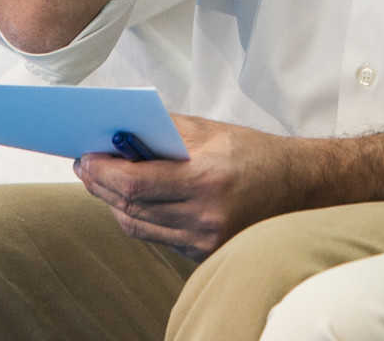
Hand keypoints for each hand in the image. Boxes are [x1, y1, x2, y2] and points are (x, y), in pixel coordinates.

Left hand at [74, 114, 306, 257]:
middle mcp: (205, 216)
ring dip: (115, 203)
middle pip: (131, 207)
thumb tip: (122, 131)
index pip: (136, 183)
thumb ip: (166, 131)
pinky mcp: (204, 253)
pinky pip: (158, 237)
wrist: (299, 186)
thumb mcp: (212, 131)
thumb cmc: (255, 153)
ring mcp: (205, 241)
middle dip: (101, 186)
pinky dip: (140, 217)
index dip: (104, 172)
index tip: (85, 157)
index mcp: (206, 179)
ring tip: (101, 182)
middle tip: (85, 167)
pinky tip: (131, 199)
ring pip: (139, 227)